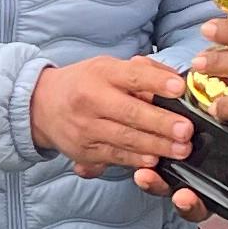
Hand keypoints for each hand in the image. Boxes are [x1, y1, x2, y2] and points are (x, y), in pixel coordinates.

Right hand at [29, 55, 197, 177]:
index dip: (156, 82)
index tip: (179, 88)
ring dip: (155, 146)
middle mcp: (91, 100)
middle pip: (130, 113)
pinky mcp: (84, 151)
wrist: (41, 105)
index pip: (132, 76)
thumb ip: (143, 72)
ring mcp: (86, 128)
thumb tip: (176, 81)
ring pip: (125, 139)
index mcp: (101, 74)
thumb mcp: (108, 67)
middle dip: (161, 123)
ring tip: (180, 150)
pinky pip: (115, 156)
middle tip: (186, 130)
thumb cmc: (84, 83)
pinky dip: (136, 160)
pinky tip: (154, 161)